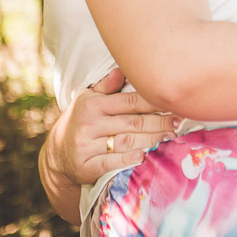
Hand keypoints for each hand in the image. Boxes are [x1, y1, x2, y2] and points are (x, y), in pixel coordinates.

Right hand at [39, 68, 177, 220]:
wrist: (57, 153)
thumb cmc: (82, 120)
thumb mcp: (88, 99)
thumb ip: (106, 86)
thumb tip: (121, 70)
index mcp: (92, 105)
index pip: (129, 101)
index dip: (153, 102)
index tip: (172, 102)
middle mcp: (89, 124)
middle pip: (132, 122)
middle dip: (159, 122)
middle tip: (178, 121)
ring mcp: (86, 146)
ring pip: (126, 141)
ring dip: (151, 140)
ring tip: (170, 137)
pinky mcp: (86, 166)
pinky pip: (111, 163)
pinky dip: (128, 159)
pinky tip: (144, 156)